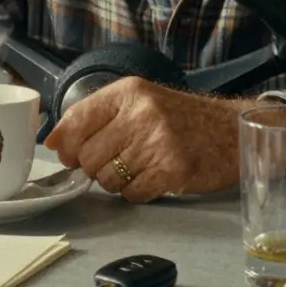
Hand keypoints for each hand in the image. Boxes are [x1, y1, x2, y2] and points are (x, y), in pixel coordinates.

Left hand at [43, 77, 250, 202]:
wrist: (231, 130)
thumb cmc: (182, 117)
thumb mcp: (140, 101)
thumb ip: (96, 115)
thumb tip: (54, 141)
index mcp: (129, 92)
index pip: (76, 120)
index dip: (66, 144)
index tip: (68, 154)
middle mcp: (142, 114)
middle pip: (88, 156)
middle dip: (94, 166)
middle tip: (114, 162)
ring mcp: (158, 143)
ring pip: (107, 178)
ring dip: (116, 181)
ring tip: (138, 167)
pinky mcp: (173, 170)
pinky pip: (131, 194)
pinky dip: (136, 192)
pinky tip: (152, 178)